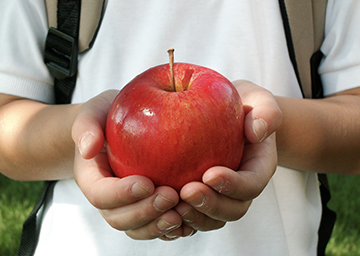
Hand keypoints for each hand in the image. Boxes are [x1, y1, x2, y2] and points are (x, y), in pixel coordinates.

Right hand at [71, 90, 185, 239]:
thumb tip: (88, 149)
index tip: (147, 182)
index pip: (100, 195)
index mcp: (92, 179)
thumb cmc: (107, 116)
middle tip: (170, 196)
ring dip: (158, 226)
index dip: (122, 194)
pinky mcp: (146, 208)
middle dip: (145, 212)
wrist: (118, 126)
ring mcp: (126, 207)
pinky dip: (170, 229)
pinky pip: (155, 227)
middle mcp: (107, 199)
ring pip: (138, 229)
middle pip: (119, 219)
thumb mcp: (94, 112)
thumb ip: (86, 127)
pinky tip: (189, 219)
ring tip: (181, 213)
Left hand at [175, 80, 281, 231]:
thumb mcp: (260, 100)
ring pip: (213, 219)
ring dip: (194, 216)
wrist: (231, 113)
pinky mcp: (204, 196)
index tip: (209, 174)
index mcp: (258, 168)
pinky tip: (160, 207)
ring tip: (172, 204)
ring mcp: (222, 195)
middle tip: (186, 192)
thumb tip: (257, 132)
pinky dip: (180, 218)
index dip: (233, 185)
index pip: (251, 184)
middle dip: (210, 205)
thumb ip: (266, 113)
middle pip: (233, 210)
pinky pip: (194, 214)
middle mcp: (242, 187)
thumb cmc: (244, 106)